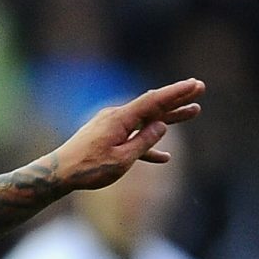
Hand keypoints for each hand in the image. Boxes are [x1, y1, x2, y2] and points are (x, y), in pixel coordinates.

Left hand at [50, 78, 204, 189]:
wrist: (58, 173)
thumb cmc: (89, 168)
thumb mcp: (123, 159)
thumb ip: (145, 141)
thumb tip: (162, 126)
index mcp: (120, 119)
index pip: (154, 101)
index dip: (177, 92)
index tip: (195, 84)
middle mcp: (116, 117)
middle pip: (153, 106)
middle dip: (178, 99)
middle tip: (200, 89)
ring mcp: (111, 126)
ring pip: (146, 120)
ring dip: (169, 118)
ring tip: (193, 112)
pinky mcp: (107, 137)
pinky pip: (132, 138)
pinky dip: (148, 145)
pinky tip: (164, 157)